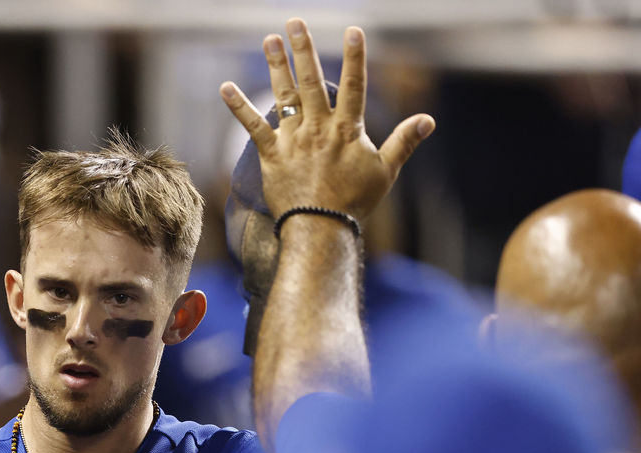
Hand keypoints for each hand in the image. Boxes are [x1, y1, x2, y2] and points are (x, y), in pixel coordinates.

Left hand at [220, 18, 434, 220]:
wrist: (321, 229)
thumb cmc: (355, 202)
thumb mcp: (386, 171)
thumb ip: (404, 141)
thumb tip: (428, 120)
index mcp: (347, 130)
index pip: (354, 85)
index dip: (355, 57)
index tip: (352, 31)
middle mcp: (319, 129)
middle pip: (312, 81)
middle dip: (304, 49)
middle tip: (295, 23)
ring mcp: (294, 140)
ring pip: (284, 96)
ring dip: (277, 66)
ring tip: (269, 39)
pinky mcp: (272, 155)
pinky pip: (252, 127)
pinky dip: (238, 106)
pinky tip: (225, 87)